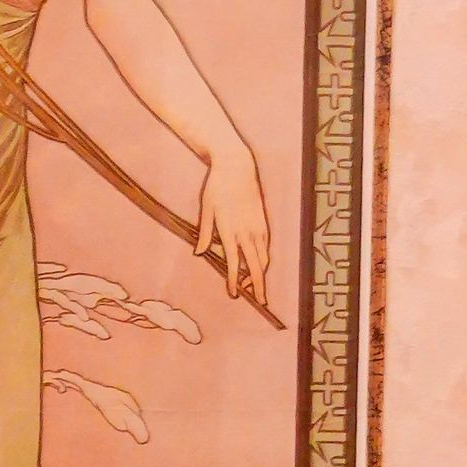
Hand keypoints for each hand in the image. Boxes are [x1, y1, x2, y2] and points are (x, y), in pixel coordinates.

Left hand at [195, 140, 270, 315]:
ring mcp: (258, 226)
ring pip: (264, 257)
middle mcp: (247, 231)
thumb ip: (204, 233)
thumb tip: (200, 253)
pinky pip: (266, 246)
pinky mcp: (263, 221)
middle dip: (258, 285)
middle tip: (260, 301)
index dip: (234, 281)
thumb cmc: (217, 187)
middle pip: (256, 266)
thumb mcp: (206, 209)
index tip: (234, 293)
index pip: (234, 263)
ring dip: (261, 273)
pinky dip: (264, 258)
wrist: (237, 166)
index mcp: (229, 230)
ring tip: (257, 286)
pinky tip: (259, 265)